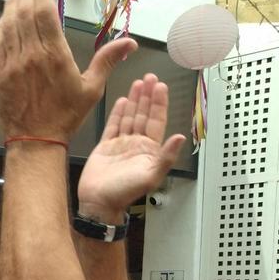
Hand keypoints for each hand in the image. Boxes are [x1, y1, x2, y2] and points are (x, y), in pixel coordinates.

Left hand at [0, 0, 133, 144]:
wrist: (35, 140)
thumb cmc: (65, 117)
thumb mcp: (92, 89)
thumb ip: (107, 60)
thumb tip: (130, 43)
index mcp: (54, 55)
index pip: (45, 13)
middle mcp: (31, 55)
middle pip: (25, 14)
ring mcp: (13, 64)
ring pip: (10, 25)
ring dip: (12, 5)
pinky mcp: (1, 73)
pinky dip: (1, 26)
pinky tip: (5, 17)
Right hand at [77, 74, 186, 221]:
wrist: (98, 202)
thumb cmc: (124, 193)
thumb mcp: (151, 176)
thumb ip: (166, 156)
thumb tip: (180, 136)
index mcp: (149, 149)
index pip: (157, 120)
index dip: (160, 103)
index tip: (161, 86)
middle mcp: (137, 144)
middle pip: (144, 114)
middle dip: (148, 96)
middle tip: (150, 77)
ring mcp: (121, 144)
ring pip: (130, 117)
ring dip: (135, 100)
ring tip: (138, 83)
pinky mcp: (105, 147)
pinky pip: (113, 126)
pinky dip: (118, 113)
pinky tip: (123, 101)